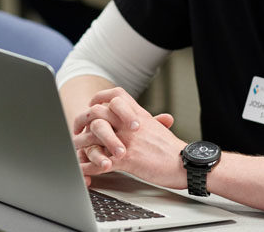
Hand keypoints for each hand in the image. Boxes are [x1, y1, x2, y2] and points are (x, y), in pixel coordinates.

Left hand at [71, 87, 186, 188]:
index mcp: (138, 114)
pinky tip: (83, 169)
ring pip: (95, 133)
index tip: (92, 107)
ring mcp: (128, 140)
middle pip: (98, 111)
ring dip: (82, 143)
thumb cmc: (173, 150)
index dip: (99, 99)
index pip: (114, 95)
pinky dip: (89, 166)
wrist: (188, 164)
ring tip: (76, 149)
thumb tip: (134, 118)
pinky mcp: (127, 158)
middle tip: (78, 129)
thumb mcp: (157, 127)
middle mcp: (131, 124)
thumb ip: (143, 120)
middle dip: (83, 120)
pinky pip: (100, 161)